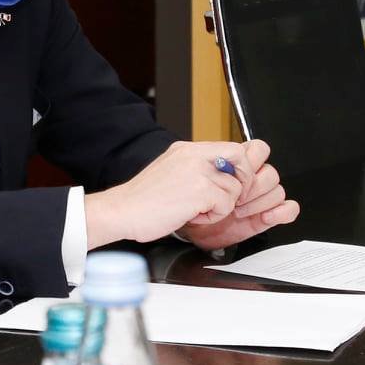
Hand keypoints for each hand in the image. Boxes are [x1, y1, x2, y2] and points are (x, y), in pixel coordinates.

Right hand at [85, 140, 245, 247]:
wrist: (122, 210)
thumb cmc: (143, 199)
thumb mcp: (171, 170)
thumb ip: (196, 167)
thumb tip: (223, 173)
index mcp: (187, 149)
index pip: (231, 148)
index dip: (238, 168)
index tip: (230, 184)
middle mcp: (194, 155)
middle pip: (241, 159)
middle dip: (241, 181)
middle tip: (227, 197)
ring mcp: (197, 171)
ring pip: (235, 188)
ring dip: (221, 205)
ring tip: (197, 209)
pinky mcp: (200, 191)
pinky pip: (225, 205)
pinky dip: (213, 216)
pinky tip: (193, 216)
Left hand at [178, 139, 299, 251]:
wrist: (187, 231)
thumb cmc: (189, 203)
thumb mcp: (194, 177)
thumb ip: (211, 163)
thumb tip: (227, 165)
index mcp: (237, 164)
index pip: (259, 149)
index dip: (248, 163)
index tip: (230, 178)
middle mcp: (251, 180)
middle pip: (270, 171)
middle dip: (253, 186)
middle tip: (235, 198)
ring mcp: (260, 198)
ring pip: (278, 190)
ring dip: (259, 202)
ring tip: (239, 212)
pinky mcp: (267, 216)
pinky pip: (289, 208)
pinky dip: (282, 212)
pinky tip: (264, 217)